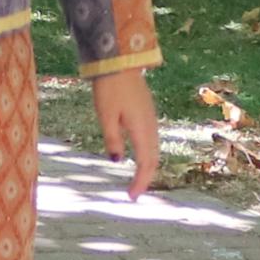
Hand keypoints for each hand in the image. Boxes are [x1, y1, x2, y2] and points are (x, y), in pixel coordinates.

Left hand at [88, 66, 159, 193]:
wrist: (120, 62)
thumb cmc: (109, 88)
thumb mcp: (106, 115)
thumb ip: (112, 138)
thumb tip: (116, 160)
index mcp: (141, 129)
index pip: (145, 163)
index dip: (140, 182)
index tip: (131, 196)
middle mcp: (151, 126)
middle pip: (153, 159)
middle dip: (145, 178)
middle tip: (132, 194)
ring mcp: (151, 119)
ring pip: (154, 150)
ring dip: (147, 167)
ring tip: (136, 180)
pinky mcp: (147, 114)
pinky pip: (151, 140)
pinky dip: (147, 154)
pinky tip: (138, 158)